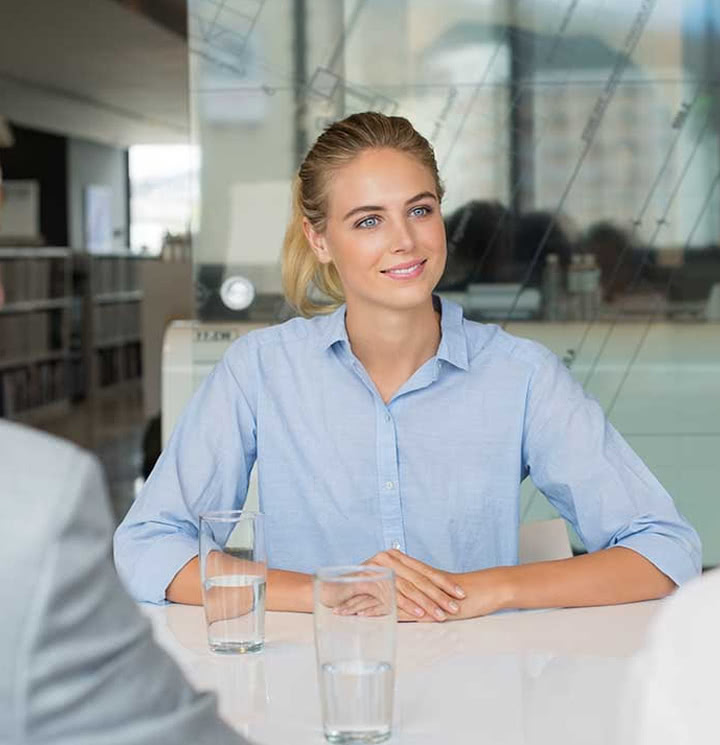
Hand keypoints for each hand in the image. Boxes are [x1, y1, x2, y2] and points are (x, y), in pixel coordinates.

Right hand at [337, 549, 465, 621]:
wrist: (333, 587)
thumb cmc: (362, 588)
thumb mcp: (387, 584)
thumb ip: (404, 584)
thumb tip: (432, 594)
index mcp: (396, 557)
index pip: (425, 570)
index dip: (444, 582)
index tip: (460, 593)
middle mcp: (388, 558)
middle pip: (420, 578)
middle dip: (439, 595)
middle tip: (455, 607)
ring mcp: (378, 568)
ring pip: (408, 587)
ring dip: (426, 602)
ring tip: (441, 614)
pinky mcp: (369, 580)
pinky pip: (392, 594)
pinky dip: (407, 605)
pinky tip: (419, 613)